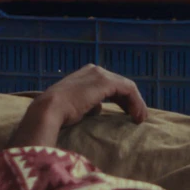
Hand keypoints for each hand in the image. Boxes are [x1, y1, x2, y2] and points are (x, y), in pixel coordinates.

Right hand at [9, 65, 146, 147]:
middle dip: (130, 102)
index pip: (110, 85)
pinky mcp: (105, 82)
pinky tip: (137, 116)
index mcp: (85, 74)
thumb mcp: (76, 106)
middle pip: (120, 85)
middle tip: (137, 118)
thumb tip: (98, 108)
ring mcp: (99, 74)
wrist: (49, 110)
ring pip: (126, 87)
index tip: (127, 115)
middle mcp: (93, 70)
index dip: (122, 100)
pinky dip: (136, 103)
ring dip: (136, 104)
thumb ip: (89, 104)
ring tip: (140, 119)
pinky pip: (128, 90)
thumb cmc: (58, 114)